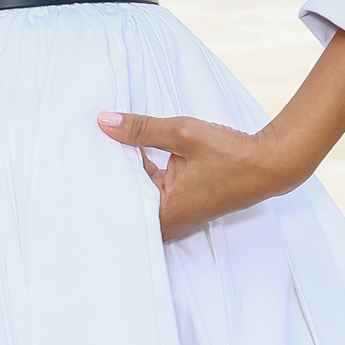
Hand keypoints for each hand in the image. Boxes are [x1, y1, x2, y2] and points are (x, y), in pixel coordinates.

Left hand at [96, 29, 344, 242]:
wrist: (270, 164)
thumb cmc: (230, 154)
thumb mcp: (182, 134)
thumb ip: (140, 128)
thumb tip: (102, 121)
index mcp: (162, 213)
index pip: (115, 203)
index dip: (95, 183)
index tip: (73, 166)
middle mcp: (167, 223)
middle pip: (123, 203)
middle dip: (106, 180)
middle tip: (78, 158)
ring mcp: (176, 218)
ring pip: (138, 199)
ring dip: (125, 177)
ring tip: (100, 152)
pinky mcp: (184, 208)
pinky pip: (152, 195)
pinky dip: (142, 178)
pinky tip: (132, 156)